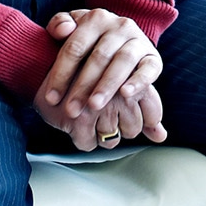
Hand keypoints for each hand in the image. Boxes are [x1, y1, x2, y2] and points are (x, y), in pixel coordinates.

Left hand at [35, 8, 165, 144]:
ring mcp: (138, 40)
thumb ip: (59, 24)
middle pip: (99, 56)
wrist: (120, 41)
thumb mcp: (71, 28)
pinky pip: (149, 68)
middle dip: (83, 86)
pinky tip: (125, 94)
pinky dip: (138, 81)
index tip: (51, 98)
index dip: (61, 73)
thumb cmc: (87, 40)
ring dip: (107, 85)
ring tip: (94, 105)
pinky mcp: (153, 57)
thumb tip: (63, 30)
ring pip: (123, 61)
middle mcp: (120, 25)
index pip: (75, 46)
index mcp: (96, 18)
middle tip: (71, 110)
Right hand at [42, 79, 167, 151]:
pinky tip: (77, 125)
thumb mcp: (121, 78)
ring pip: (112, 139)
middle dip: (122, 129)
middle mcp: (122, 90)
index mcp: (136, 73)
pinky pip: (88, 144)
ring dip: (102, 135)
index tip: (132, 121)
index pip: (153, 110)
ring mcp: (100, 107)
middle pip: (133, 128)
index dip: (147, 121)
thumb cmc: (87, 70)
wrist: (44, 61)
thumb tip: (161, 137)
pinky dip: (83, 140)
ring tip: (91, 118)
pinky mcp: (79, 119)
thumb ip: (145, 106)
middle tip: (106, 117)